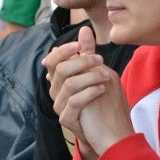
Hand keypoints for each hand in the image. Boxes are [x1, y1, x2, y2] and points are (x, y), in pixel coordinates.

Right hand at [42, 27, 133, 159]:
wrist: (107, 131)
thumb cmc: (100, 100)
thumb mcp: (94, 72)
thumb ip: (87, 52)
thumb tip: (84, 29)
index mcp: (60, 79)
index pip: (52, 60)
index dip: (64, 51)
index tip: (80, 46)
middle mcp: (56, 91)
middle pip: (61, 70)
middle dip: (83, 62)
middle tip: (101, 61)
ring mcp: (59, 106)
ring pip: (69, 84)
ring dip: (91, 77)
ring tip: (107, 76)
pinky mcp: (66, 119)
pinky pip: (75, 102)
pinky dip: (90, 93)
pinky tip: (102, 89)